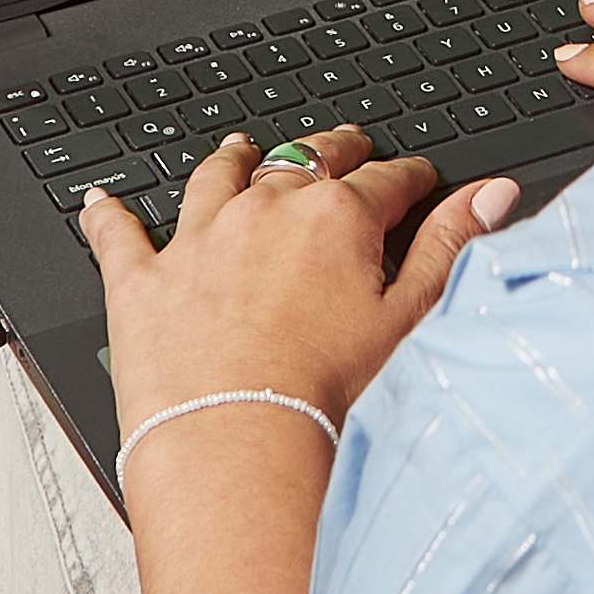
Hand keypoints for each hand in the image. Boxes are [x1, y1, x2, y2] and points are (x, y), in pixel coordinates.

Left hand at [88, 126, 512, 593]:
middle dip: (332, 149)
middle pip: (304, 160)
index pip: (386, 179)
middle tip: (348, 147)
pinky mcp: (141, 282)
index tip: (418, 178)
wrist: (236, 446)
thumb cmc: (326, 400)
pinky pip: (119, 233)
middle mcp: (265, 212)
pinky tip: (101, 201)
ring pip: (216, 178)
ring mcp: (198, 241)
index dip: (409, 176)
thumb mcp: (409, 322)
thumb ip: (451, 248)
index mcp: (337, 218)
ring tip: (240, 149)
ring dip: (233, 160)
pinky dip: (110, 214)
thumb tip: (491, 195)